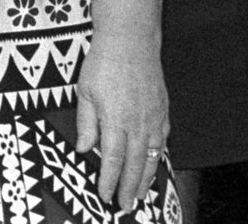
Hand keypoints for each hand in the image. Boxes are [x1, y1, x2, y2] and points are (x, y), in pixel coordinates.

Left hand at [75, 36, 169, 212]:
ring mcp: (153, 118)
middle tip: (125, 207)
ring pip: (151, 156)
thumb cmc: (102, 63)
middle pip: (135, 164)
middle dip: (130, 188)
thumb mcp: (84, 92)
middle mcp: (138, 123)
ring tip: (139, 195)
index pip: (112, 159)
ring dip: (145, 178)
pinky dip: (157, 157)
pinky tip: (152, 165)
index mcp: (115, 119)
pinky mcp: (162, 111)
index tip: (105, 196)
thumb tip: (84, 149)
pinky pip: (161, 141)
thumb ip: (86, 123)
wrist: (131, 41)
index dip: (109, 180)